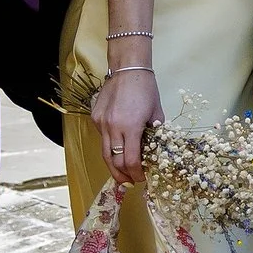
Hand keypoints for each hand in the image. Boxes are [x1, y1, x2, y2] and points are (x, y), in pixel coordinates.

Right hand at [91, 65, 161, 186]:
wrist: (127, 69)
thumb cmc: (146, 89)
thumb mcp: (156, 113)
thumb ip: (156, 133)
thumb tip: (156, 151)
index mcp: (130, 127)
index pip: (131, 161)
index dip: (137, 174)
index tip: (143, 179)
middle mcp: (112, 127)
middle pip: (114, 161)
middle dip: (123, 176)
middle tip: (131, 183)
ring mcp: (101, 123)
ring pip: (105, 153)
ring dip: (113, 167)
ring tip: (121, 176)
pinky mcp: (95, 118)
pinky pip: (102, 139)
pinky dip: (110, 148)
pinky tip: (118, 151)